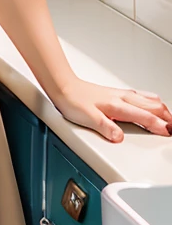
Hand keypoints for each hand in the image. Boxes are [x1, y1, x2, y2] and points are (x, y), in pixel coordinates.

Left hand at [51, 77, 171, 142]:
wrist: (64, 87)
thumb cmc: (74, 100)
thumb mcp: (88, 118)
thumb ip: (105, 128)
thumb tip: (119, 137)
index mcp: (118, 105)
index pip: (144, 117)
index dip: (158, 126)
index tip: (168, 133)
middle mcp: (123, 98)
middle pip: (153, 106)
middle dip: (167, 117)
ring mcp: (122, 94)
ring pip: (150, 100)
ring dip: (162, 110)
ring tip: (169, 119)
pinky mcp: (118, 94)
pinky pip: (143, 97)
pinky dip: (153, 103)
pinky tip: (152, 106)